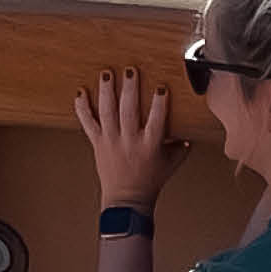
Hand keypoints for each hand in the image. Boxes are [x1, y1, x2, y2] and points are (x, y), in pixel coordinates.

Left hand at [75, 68, 181, 211]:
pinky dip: (82, 107)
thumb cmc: (150, 182)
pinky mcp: (98, 143)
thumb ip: (181, 148)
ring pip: (107, 112)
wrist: (127, 201)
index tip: (161, 87)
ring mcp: (111, 141)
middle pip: (128, 110)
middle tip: (131, 70)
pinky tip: (81, 92)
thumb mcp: (171, 164)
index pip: (156, 120)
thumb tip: (188, 135)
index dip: (159, 103)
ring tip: (107, 74)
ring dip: (107, 91)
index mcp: (149, 145)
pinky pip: (88, 122)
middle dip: (129, 88)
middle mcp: (129, 141)